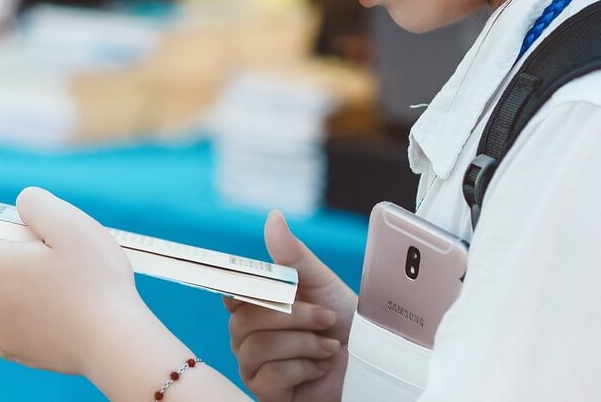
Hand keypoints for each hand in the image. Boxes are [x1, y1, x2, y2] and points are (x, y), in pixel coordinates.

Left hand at [0, 187, 147, 375]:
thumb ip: (36, 204)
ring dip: (31, 282)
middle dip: (19, 253)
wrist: (116, 343)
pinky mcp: (14, 349)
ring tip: (73, 287)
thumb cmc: (96, 282)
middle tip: (63, 255)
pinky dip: (32, 310)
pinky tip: (60, 311)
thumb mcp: (72, 224)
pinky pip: (14, 318)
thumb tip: (20, 208)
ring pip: (8, 289)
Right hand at [226, 211, 356, 401]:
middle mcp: (247, 334)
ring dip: (303, 343)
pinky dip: (303, 368)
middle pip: (245, 317)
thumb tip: (273, 217)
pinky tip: (318, 367)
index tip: (273, 285)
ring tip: (328, 346)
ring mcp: (253, 365)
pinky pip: (270, 376)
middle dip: (293, 315)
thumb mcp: (321, 282)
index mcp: (256, 304)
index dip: (244, 286)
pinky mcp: (265, 393)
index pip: (231, 290)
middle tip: (326, 317)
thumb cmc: (344, 322)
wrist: (369, 364)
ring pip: (257, 346)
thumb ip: (292, 255)